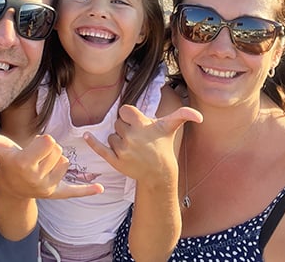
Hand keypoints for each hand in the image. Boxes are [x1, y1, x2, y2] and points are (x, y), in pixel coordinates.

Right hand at [0, 125, 103, 199]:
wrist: (10, 189)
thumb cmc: (7, 161)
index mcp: (25, 164)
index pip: (49, 141)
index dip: (43, 140)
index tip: (33, 145)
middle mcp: (37, 178)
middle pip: (58, 150)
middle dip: (49, 150)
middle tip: (36, 157)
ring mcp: (47, 188)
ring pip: (65, 162)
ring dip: (56, 160)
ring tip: (42, 165)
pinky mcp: (57, 194)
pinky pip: (74, 191)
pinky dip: (86, 190)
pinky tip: (100, 189)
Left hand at [84, 105, 201, 181]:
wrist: (159, 172)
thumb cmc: (163, 146)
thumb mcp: (170, 128)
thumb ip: (183, 116)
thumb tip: (199, 116)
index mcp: (141, 125)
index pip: (124, 110)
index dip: (129, 115)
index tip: (136, 121)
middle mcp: (131, 136)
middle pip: (118, 124)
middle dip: (125, 129)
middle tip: (137, 138)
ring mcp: (123, 149)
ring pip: (112, 136)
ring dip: (119, 140)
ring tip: (132, 147)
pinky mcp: (115, 161)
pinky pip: (100, 148)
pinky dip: (92, 142)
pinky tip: (85, 136)